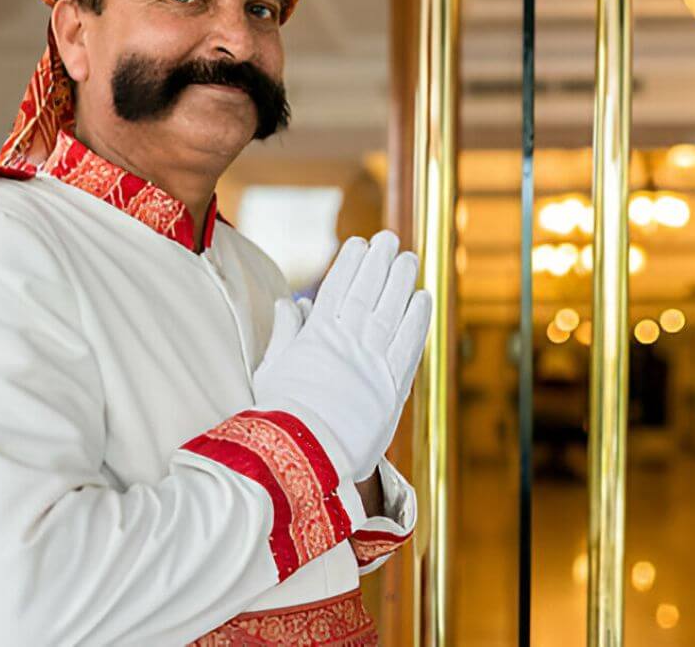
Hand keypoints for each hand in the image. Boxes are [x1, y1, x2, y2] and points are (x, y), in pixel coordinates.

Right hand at [253, 231, 431, 480]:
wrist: (304, 455)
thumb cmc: (279, 416)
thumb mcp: (271, 369)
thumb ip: (285, 333)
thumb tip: (291, 302)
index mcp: (317, 336)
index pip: (338, 288)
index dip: (350, 263)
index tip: (358, 243)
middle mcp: (349, 342)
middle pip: (368, 293)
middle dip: (379, 262)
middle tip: (389, 239)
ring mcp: (373, 362)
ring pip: (391, 311)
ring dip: (401, 282)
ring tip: (408, 259)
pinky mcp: (393, 386)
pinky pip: (409, 344)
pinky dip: (417, 319)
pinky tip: (423, 299)